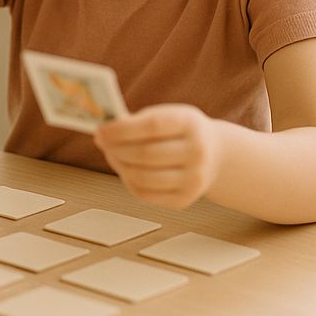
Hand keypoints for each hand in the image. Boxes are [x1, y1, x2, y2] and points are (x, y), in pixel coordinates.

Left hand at [94, 104, 221, 209]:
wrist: (215, 154)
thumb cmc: (179, 130)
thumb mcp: (166, 115)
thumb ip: (137, 121)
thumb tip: (103, 131)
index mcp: (190, 124)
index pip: (152, 126)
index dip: (122, 129)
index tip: (101, 129)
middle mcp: (197, 153)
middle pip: (146, 154)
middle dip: (116, 148)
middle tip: (100, 141)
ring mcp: (194, 179)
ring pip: (144, 178)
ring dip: (119, 165)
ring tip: (110, 153)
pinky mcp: (185, 199)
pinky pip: (146, 194)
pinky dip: (128, 181)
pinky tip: (124, 168)